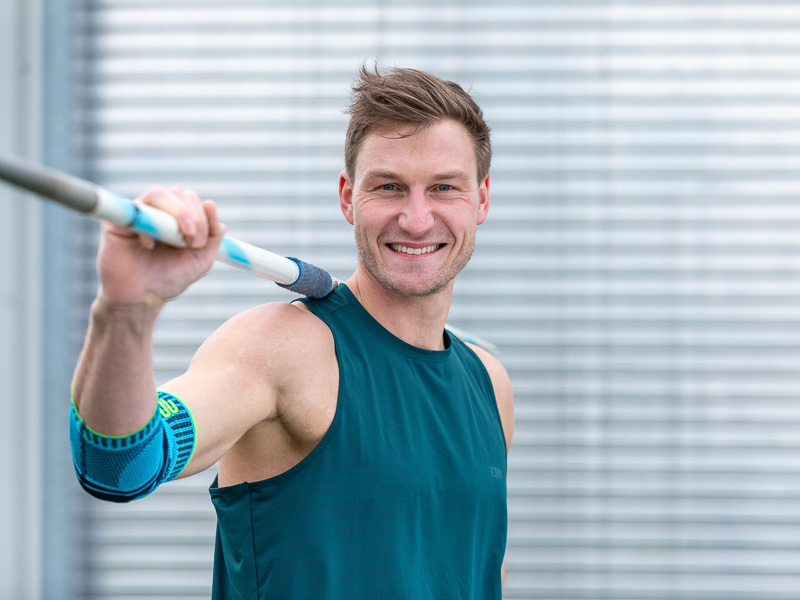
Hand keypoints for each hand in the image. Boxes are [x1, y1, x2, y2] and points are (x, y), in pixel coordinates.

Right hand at [95, 186, 226, 307]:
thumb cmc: (168, 279)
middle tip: (194, 243)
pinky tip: (150, 246)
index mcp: (176, 217)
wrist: (140, 298)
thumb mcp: (201, 259)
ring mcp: (138, 214)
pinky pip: (136, 209)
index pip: (191, 199)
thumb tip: (211, 204)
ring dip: (177, 214)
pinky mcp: (117, 221)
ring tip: (180, 241)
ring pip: (159, 193)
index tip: (200, 243)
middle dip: (193, 216)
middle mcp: (157, 211)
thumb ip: (213, 234)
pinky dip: (149, 223)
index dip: (202, 216)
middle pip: (178, 193)